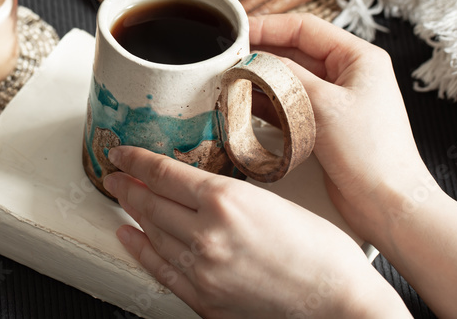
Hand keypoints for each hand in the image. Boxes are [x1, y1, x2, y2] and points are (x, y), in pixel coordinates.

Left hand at [104, 146, 407, 318]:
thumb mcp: (272, 201)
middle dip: (126, 185)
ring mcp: (203, 271)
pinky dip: (139, 250)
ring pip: (152, 234)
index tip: (120, 152)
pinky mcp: (205, 300)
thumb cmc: (323, 253)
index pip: (162, 172)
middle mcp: (207, 235)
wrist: (342, 304)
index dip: (134, 159)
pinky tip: (129, 237)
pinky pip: (160, 270)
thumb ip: (227, 194)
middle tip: (114, 174)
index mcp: (225, 201)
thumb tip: (194, 187)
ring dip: (132, 214)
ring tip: (121, 199)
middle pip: (149, 202)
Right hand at [248, 13, 431, 246]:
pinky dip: (266, 104)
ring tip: (229, 81)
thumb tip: (252, 58)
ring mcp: (334, 101)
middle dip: (260, 55)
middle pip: (294, 52)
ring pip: (287, 80)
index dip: (268, 26)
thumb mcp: (324, 104)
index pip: (304, 28)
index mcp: (358, 58)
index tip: (237, 31)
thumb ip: (286, 76)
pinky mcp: (323, 126)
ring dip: (259, 80)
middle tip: (226, 59)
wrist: (389, 205)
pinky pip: (288, 105)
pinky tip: (243, 104)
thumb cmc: (370, 152)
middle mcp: (347, 74)